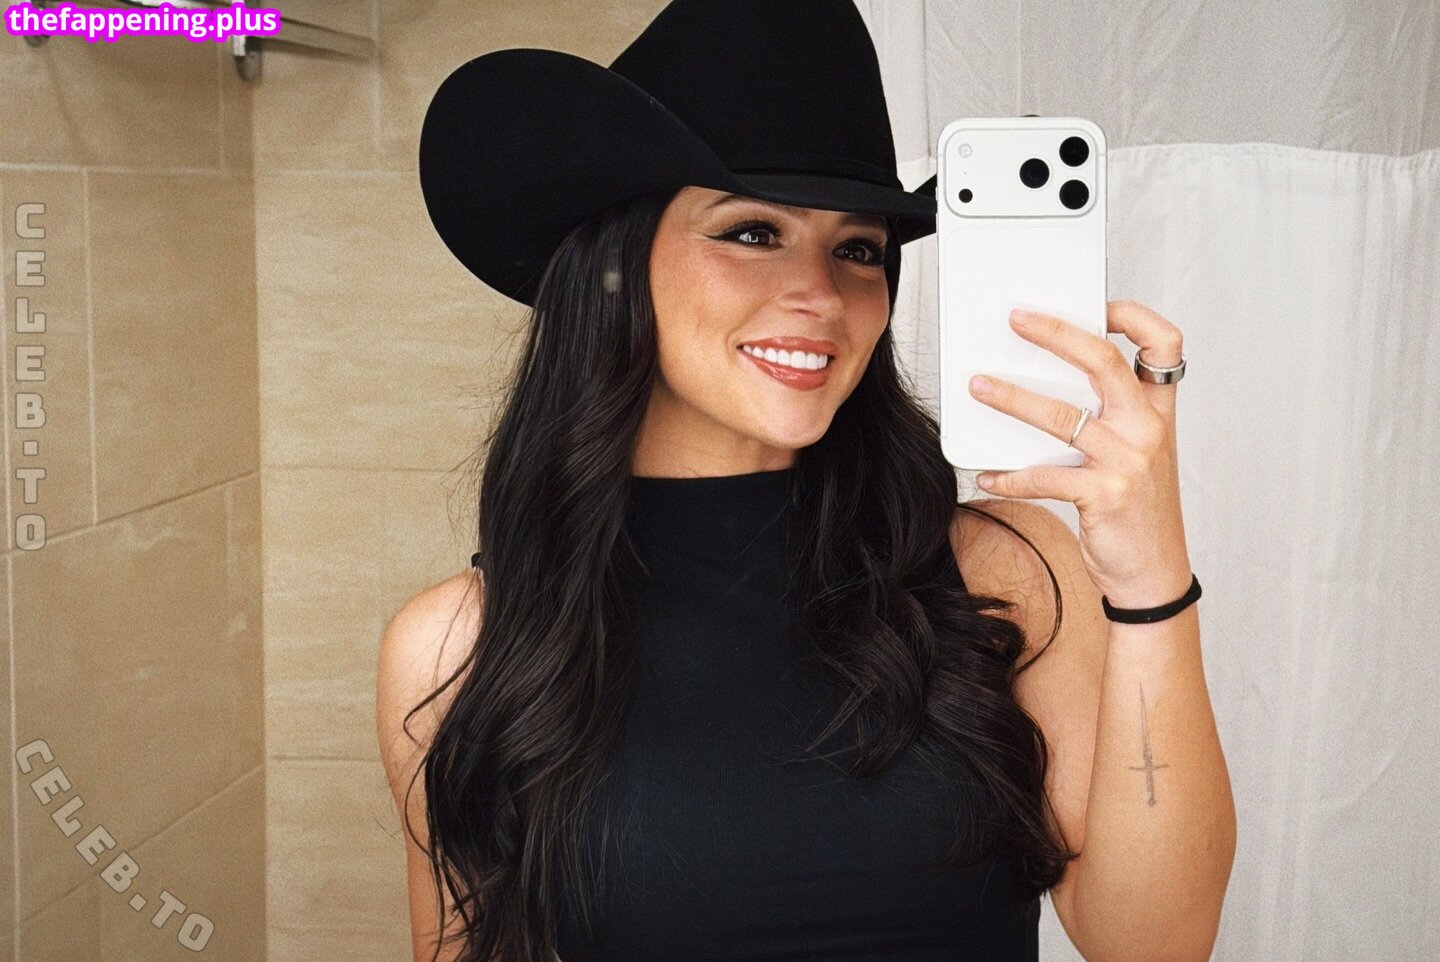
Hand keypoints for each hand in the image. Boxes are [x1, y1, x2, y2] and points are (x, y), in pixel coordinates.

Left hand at [967, 301, 1191, 606]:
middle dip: (1057, 333)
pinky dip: (1011, 476)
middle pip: (1104, 362)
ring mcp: (1128, 461)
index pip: (1165, 344)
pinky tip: (987, 476)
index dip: (1134, 316)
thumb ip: (1107, 418)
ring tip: (978, 386)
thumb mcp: (1136, 454)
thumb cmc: (1137, 509)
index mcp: (1158, 411)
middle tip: (1016, 320)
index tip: (1097, 304)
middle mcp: (1148, 428)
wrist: (1154, 572)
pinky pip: (1044, 477)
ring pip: (1061, 416)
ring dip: (1013, 398)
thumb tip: (1043, 383)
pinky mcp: (1104, 495)